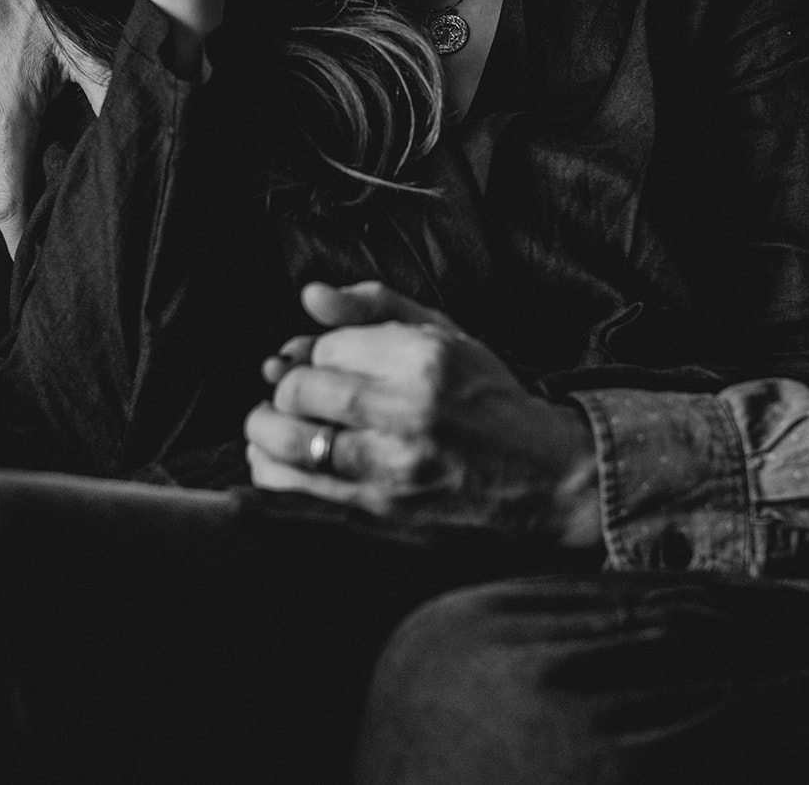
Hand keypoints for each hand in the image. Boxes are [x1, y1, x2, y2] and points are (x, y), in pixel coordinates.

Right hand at [0, 0, 107, 254]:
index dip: (24, 246)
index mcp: (2, 121)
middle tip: (57, 247)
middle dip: (21, 224)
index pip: (8, 209)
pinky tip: (29, 159)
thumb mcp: (87, 51)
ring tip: (46, 208)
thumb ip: (115, 98)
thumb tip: (160, 127)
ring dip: (10, 191)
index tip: (44, 272)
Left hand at [246, 283, 602, 546]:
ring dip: (266, 432)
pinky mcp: (382, 513)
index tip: (327, 363)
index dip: (315, 353)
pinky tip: (277, 463)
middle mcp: (408, 412)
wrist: (542, 477)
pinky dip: (272, 475)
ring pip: (289, 445)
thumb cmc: (486, 399)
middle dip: (285, 390)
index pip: (326, 347)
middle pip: (299, 391)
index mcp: (425, 359)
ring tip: (272, 426)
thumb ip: (373, 306)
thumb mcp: (444, 334)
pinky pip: (299, 493)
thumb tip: (310, 295)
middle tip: (292, 394)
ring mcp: (394, 468)